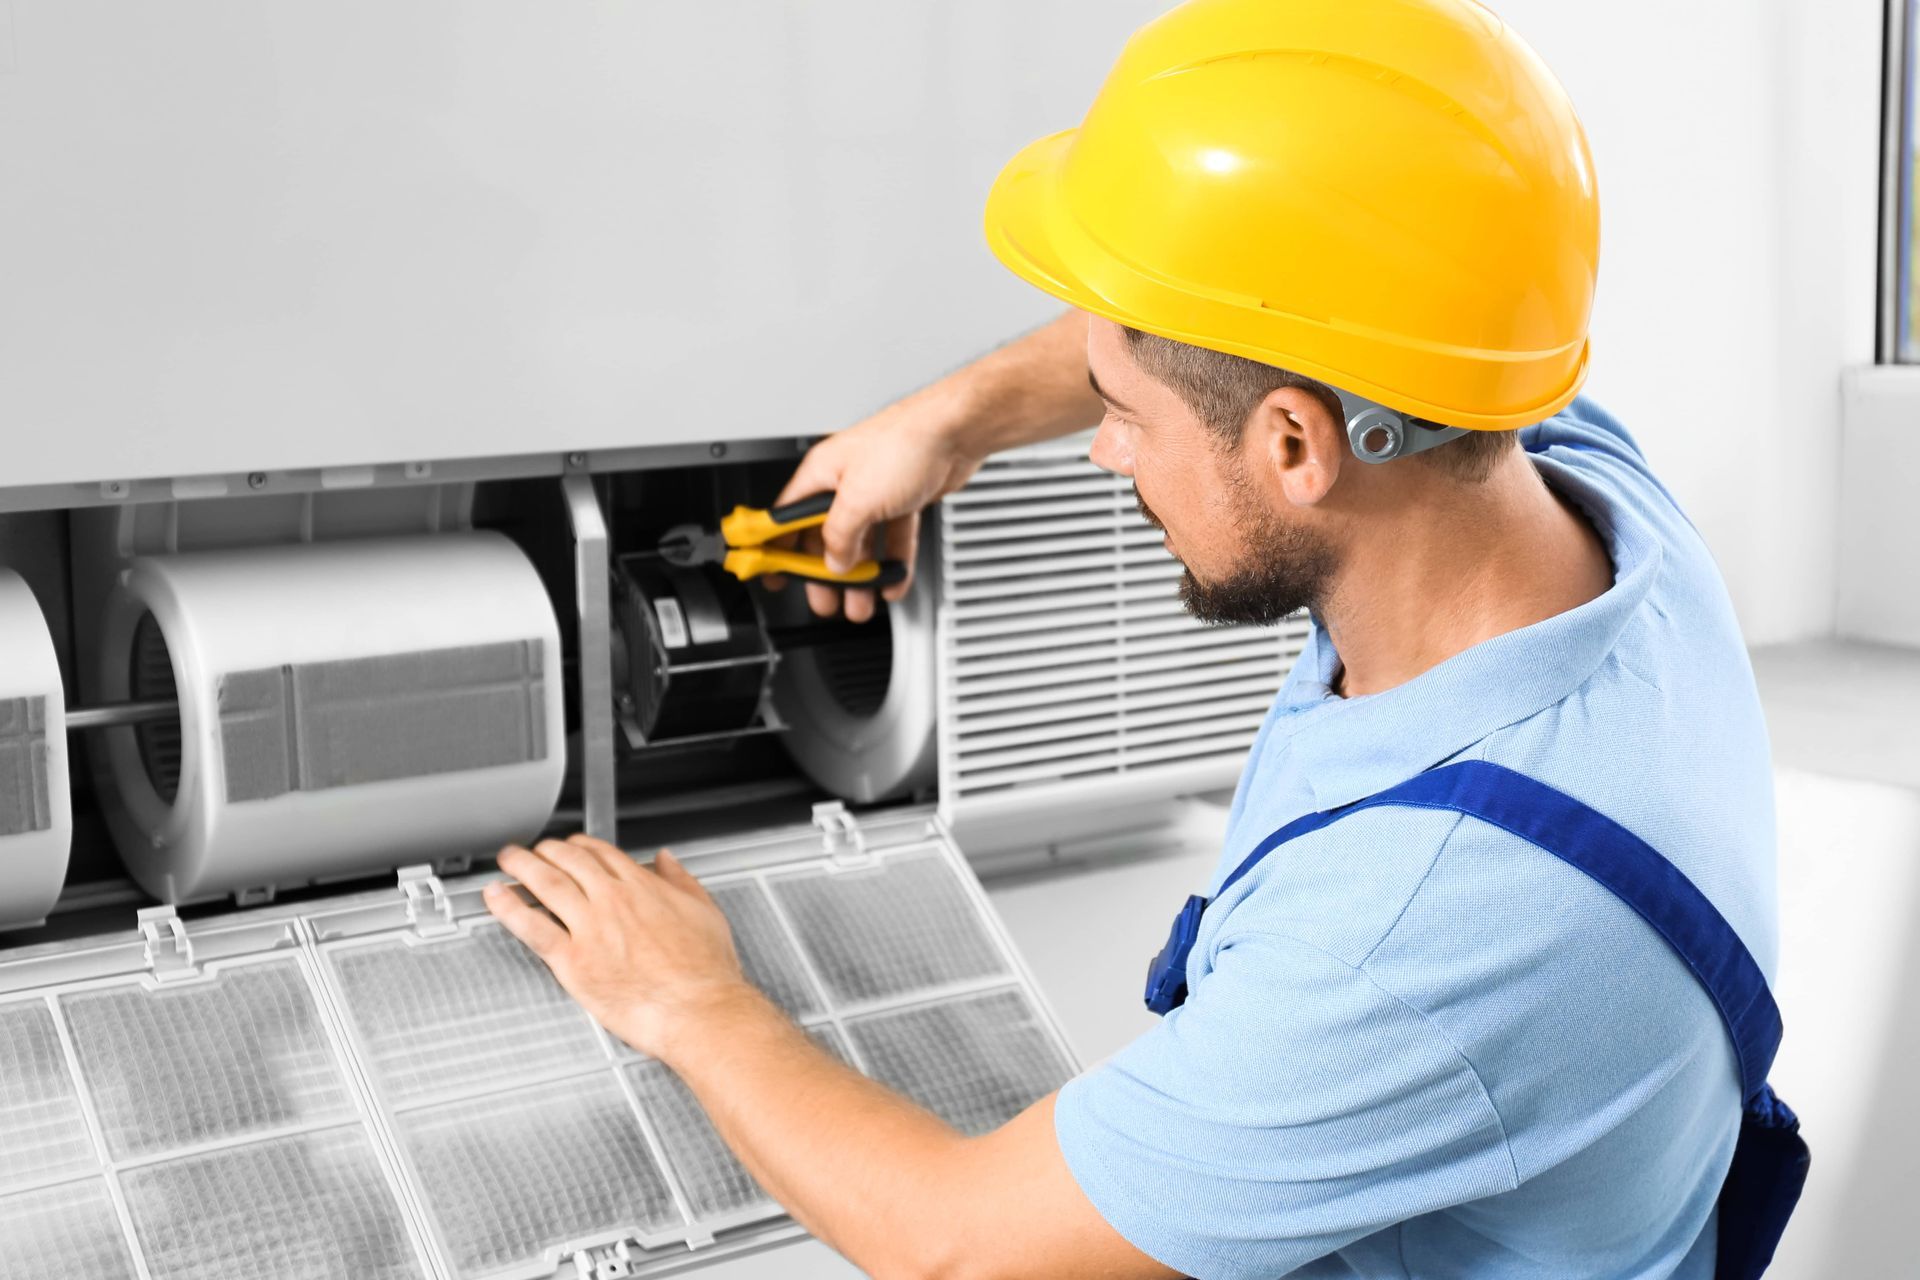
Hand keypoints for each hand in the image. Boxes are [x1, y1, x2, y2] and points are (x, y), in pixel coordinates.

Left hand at [484, 836, 759, 1060]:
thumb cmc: (706, 972)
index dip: (581, 845)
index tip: (572, 847)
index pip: (602, 853)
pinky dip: (509, 908)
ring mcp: (591, 928)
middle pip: (570, 861)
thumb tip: (667, 861)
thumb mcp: (705, 911)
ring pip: (547, 884)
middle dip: (547, 850)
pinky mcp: (573, 961)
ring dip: (522, 866)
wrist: (700, 1009)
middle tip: (534, 849)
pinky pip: (532, 928)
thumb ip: (681, 880)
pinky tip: (497, 897)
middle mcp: (613, 900)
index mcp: (643, 887)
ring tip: (508, 860)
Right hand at [765, 399, 983, 621]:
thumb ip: (840, 536)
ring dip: (861, 575)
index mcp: (821, 474)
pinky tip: (893, 581)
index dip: (776, 547)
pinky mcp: (904, 498)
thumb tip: (834, 561)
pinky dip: (893, 562)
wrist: (956, 432)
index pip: (786, 517)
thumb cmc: (905, 444)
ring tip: (860, 602)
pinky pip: (893, 537)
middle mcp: (845, 482)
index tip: (772, 572)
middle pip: (825, 536)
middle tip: (825, 599)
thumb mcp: (858, 499)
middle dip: (826, 572)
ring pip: (862, 541)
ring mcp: (876, 491)